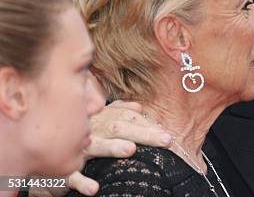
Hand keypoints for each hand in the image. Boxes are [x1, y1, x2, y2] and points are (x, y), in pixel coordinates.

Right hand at [33, 100, 172, 195]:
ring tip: (131, 150)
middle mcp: (93, 131)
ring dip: (113, 148)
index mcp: (103, 120)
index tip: (167, 134)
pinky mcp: (64, 168)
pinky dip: (82, 182)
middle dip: (144, 134)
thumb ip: (119, 111)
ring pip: (96, 147)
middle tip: (166, 140)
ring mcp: (78, 148)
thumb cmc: (81, 132)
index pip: (129, 118)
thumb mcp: (99, 118)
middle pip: (120, 128)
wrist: (44, 144)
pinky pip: (72, 175)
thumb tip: (139, 107)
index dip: (148, 124)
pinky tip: (94, 189)